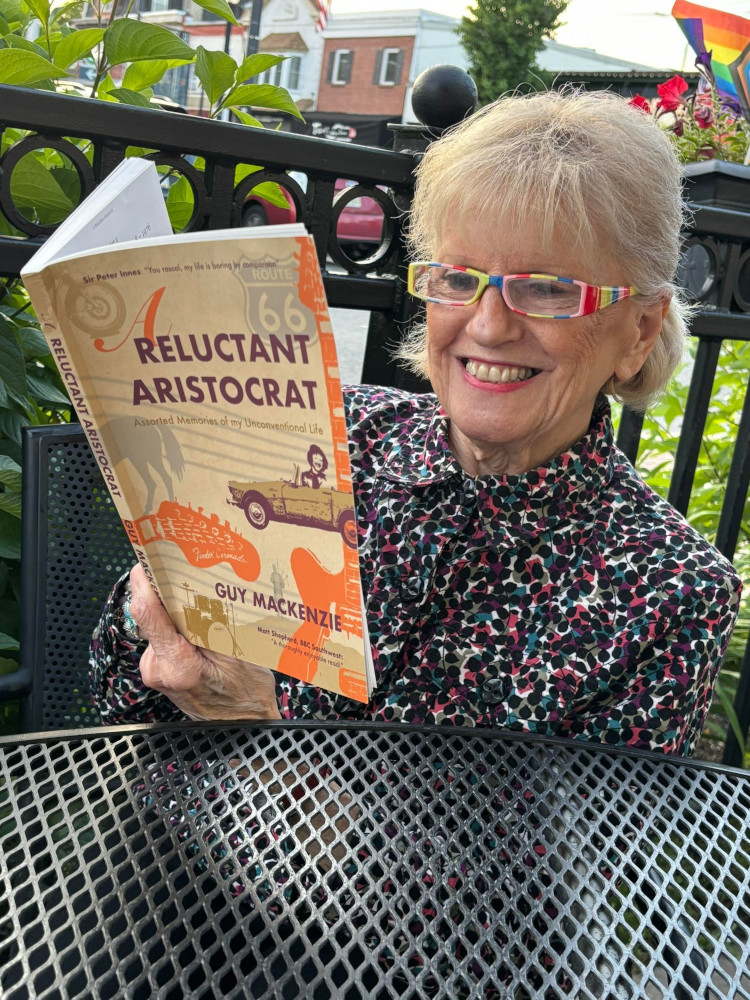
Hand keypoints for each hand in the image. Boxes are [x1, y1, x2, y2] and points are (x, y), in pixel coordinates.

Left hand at [129, 565, 280, 720]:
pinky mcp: (158, 670)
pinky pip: (163, 636)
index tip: (148, 558)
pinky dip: (177, 624)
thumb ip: (212, 622)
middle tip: (188, 572)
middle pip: (153, 614)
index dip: (145, 581)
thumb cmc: (248, 695)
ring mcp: (155, 671)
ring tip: (202, 601)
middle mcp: (158, 668)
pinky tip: (199, 625)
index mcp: (177, 665)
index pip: (148, 613)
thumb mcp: (240, 653)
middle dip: (168, 591)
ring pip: (159, 624)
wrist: (244, 728)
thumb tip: (191, 588)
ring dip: (175, 609)